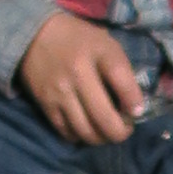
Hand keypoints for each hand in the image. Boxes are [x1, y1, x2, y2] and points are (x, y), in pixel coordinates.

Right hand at [19, 9, 147, 145]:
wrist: (35, 34)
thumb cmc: (79, 39)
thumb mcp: (105, 44)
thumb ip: (121, 70)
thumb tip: (134, 106)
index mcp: (98, 52)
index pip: (122, 82)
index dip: (135, 103)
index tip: (137, 111)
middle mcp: (78, 74)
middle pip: (104, 117)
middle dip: (120, 132)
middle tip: (124, 130)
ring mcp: (59, 92)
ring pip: (85, 131)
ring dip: (101, 138)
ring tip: (106, 132)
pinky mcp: (45, 104)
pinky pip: (66, 132)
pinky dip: (80, 137)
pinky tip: (86, 129)